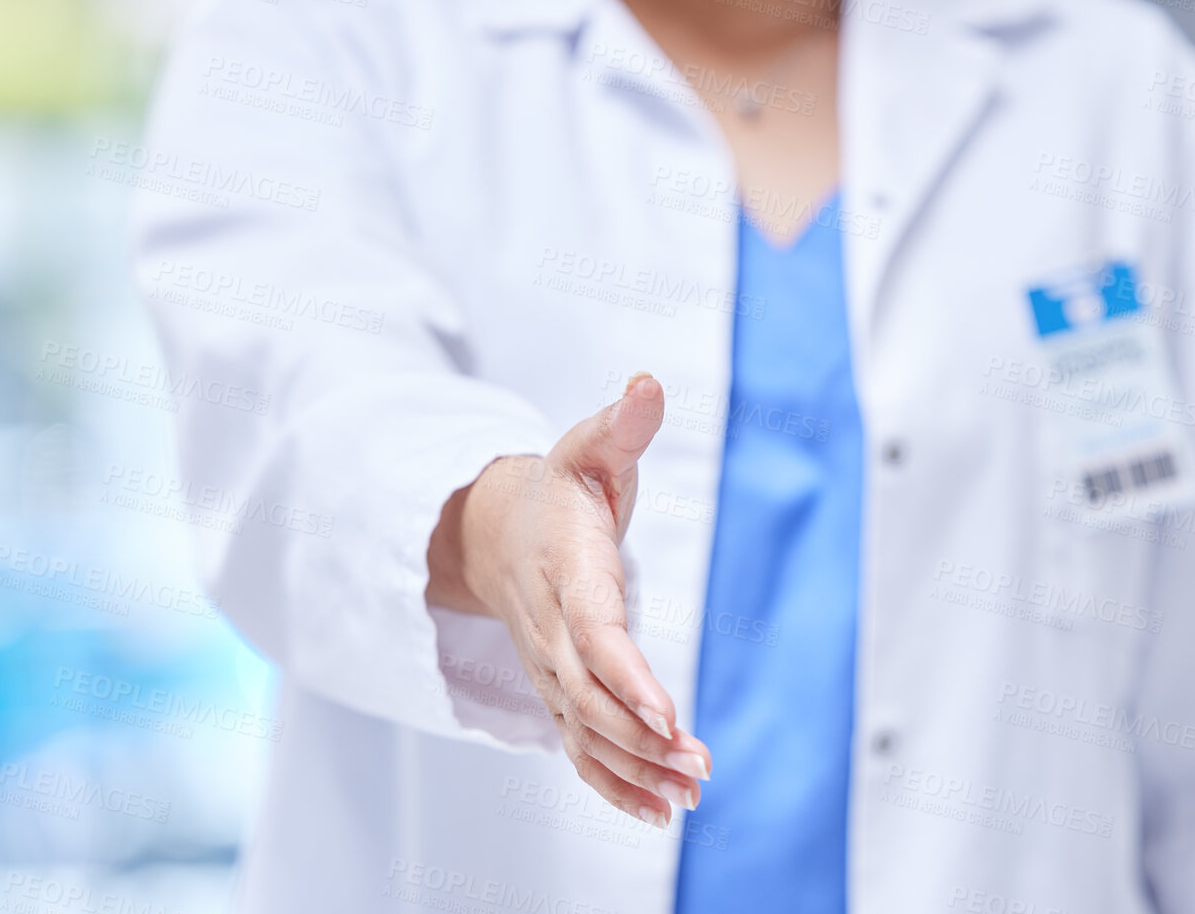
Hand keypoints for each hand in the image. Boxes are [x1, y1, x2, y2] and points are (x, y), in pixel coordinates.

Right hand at [426, 373, 710, 827]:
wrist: (495, 532)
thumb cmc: (558, 491)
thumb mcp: (589, 447)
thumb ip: (622, 424)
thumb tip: (647, 385)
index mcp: (567, 571)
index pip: (594, 632)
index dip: (627, 676)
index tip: (665, 714)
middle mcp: (553, 630)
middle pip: (592, 697)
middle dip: (643, 739)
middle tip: (699, 767)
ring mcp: (551, 667)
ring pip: (586, 732)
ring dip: (635, 770)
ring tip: (689, 798)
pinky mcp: (559, 690)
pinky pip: (579, 747)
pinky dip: (613, 783)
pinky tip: (658, 811)